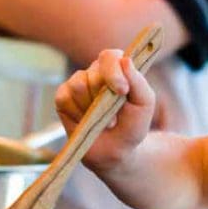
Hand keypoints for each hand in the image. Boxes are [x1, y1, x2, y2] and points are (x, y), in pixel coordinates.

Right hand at [54, 49, 155, 171]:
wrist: (115, 151)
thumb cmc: (132, 125)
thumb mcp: (144, 104)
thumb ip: (138, 82)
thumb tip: (125, 60)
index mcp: (117, 69)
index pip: (110, 56)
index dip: (114, 71)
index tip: (122, 91)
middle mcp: (95, 72)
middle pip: (94, 72)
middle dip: (105, 97)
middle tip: (114, 117)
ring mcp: (77, 84)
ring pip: (78, 85)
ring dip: (92, 108)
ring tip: (102, 121)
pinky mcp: (63, 98)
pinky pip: (65, 99)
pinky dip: (77, 114)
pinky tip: (86, 122)